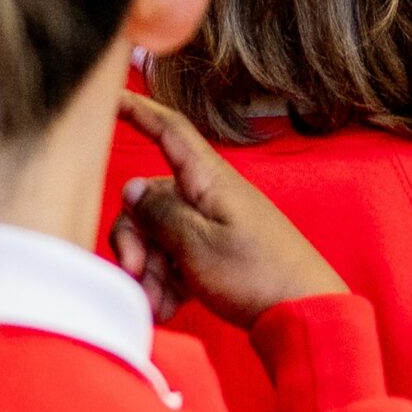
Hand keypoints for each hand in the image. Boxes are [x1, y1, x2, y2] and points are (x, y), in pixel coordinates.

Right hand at [108, 91, 345, 326]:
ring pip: (159, 236)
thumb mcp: (196, 244)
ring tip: (157, 304)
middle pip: (150, 200)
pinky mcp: (216, 256)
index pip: (169, 130)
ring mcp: (212, 226)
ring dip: (149, 271)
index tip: (109, 98)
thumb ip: (159, 214)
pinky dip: (166, 283)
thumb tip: (132, 188)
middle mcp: (207, 196)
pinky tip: (168, 309)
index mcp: (208, 179)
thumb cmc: (255, 273)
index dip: (138, 109)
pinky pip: (176, 260)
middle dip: (134, 240)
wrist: (303, 313)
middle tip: (137, 275)